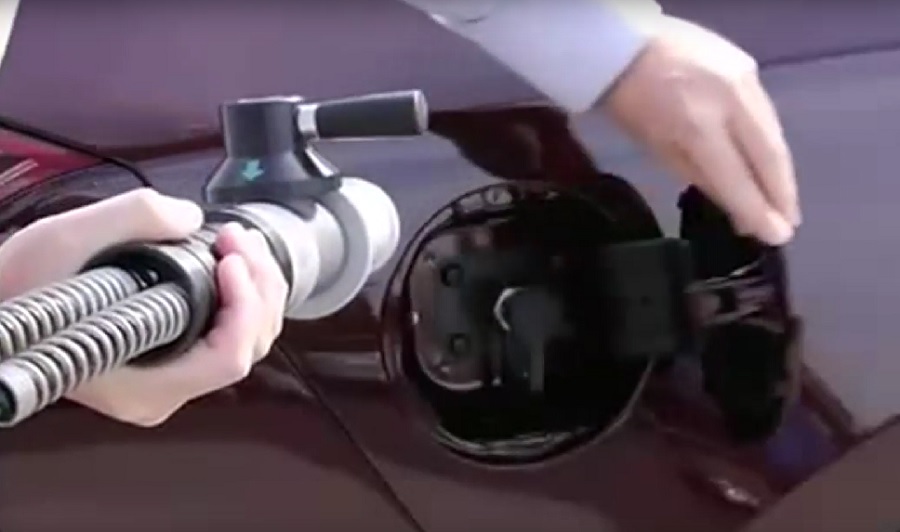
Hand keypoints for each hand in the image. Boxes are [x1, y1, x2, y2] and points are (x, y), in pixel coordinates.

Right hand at [0, 188, 287, 425]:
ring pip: (245, 343)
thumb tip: (191, 218)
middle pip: (247, 348)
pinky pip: (227, 335)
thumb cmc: (20, 288)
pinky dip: (241, 297)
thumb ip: (135, 217)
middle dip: (258, 286)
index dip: (243, 305)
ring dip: (256, 288)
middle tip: (238, 238)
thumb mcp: (67, 239)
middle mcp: (161, 392)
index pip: (226, 360)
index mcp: (142, 384)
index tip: (228, 257)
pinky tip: (231, 259)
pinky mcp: (170, 358)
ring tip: (238, 242)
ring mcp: (169, 379)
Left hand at [603, 16, 799, 244]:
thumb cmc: (630, 102)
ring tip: (784, 201)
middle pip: (768, 156)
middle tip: (789, 224)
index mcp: (699, 126)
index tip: (775, 236)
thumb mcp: (656, 147)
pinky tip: (771, 162)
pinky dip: (770, 141)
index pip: (737, 178)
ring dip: (780, 171)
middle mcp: (730, 101)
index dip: (757, 210)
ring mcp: (743, 78)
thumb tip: (734, 203)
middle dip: (781, 194)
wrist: (624, 42)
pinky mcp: (747, 65)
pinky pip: (766, 112)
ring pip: (773, 133)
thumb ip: (698, 174)